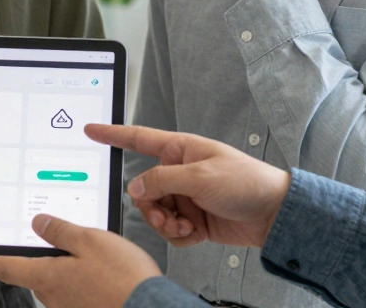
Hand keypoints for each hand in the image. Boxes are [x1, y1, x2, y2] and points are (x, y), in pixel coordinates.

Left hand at [0, 214, 159, 307]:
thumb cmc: (123, 279)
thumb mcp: (90, 240)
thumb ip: (60, 231)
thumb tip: (38, 223)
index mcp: (46, 275)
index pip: (4, 267)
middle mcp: (52, 295)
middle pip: (32, 273)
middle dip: (35, 259)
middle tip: (53, 247)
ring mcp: (67, 307)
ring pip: (55, 282)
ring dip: (63, 269)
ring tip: (89, 258)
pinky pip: (73, 291)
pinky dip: (79, 280)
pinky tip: (99, 273)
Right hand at [86, 124, 290, 249]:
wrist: (274, 214)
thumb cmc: (247, 182)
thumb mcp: (200, 176)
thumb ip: (162, 180)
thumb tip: (135, 189)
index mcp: (180, 150)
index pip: (138, 139)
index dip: (113, 134)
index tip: (91, 129)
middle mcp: (179, 172)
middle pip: (143, 189)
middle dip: (151, 207)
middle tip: (166, 215)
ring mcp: (185, 197)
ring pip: (154, 213)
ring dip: (165, 223)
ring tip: (184, 226)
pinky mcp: (193, 219)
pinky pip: (170, 230)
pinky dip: (179, 235)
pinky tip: (194, 233)